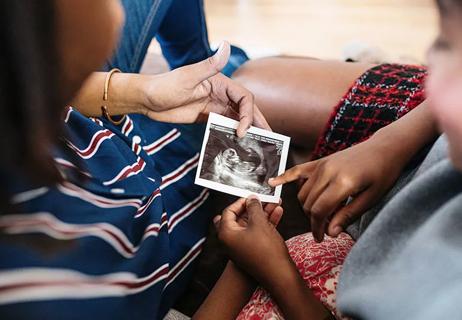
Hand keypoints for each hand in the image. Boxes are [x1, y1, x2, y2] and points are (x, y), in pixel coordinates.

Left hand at [141, 42, 269, 136]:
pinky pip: (224, 125)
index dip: (248, 113)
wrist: (146, 100)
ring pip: (237, 118)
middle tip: (270, 138)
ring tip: (260, 143)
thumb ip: (209, 65)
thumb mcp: (188, 77)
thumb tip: (226, 45)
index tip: (242, 130)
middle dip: (258, 122)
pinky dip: (233, 133)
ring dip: (248, 129)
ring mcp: (214, 106)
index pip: (244, 97)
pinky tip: (239, 143)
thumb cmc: (165, 86)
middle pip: (245, 108)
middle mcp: (220, 93)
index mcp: (220, 82)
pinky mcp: (206, 117)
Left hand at [214, 197, 292, 288]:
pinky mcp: (252, 251)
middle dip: (253, 207)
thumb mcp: (259, 223)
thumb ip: (254, 207)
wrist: (278, 276)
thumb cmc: (265, 250)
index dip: (241, 202)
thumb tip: (251, 199)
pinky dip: (266, 223)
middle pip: (240, 218)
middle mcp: (230, 241)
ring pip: (250, 224)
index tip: (253, 197)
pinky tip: (278, 212)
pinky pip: (257, 232)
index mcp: (226, 234)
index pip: (228, 211)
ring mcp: (241, 247)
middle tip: (263, 200)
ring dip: (263, 213)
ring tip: (276, 203)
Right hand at [269, 136, 405, 241]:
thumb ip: (348, 215)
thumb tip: (329, 233)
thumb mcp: (371, 198)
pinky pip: (297, 171)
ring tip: (320, 216)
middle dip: (314, 220)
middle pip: (309, 204)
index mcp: (342, 183)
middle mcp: (327, 173)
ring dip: (307, 208)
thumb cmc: (383, 174)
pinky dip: (283, 177)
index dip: (318, 228)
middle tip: (324, 230)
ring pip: (303, 193)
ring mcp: (321, 165)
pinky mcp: (319, 161)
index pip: (320, 211)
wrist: (384, 148)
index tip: (321, 239)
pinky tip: (272, 183)